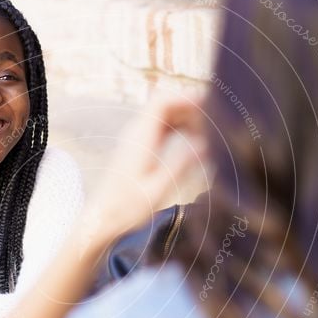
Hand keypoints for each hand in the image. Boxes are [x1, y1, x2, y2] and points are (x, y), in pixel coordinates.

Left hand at [81, 93, 205, 245]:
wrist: (101, 219)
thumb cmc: (126, 209)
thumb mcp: (157, 190)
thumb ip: (180, 165)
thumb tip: (205, 143)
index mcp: (140, 138)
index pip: (162, 102)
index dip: (187, 97)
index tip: (211, 104)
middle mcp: (136, 134)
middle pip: (166, 105)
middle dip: (192, 107)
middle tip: (217, 122)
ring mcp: (136, 140)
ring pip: (165, 116)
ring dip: (187, 119)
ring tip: (210, 133)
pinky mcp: (138, 149)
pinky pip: (162, 129)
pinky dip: (179, 130)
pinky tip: (195, 143)